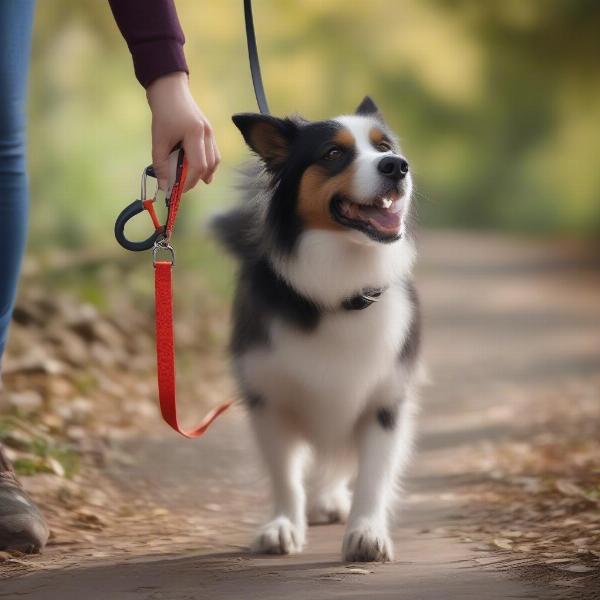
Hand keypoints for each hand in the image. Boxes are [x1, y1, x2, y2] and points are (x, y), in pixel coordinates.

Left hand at [147, 72, 219, 190]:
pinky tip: (200, 172)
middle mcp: (208, 134)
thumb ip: (161, 164)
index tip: (177, 189)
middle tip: (181, 186)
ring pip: (214, 161)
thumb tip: (164, 187)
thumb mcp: (159, 139)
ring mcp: (211, 133)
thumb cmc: (163, 112)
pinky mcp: (210, 132)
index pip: (198, 166)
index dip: (189, 181)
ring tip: (191, 181)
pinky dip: (208, 165)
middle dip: (195, 180)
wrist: (170, 89)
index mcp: (195, 134)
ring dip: (204, 174)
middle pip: (208, 166)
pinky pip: (214, 154)